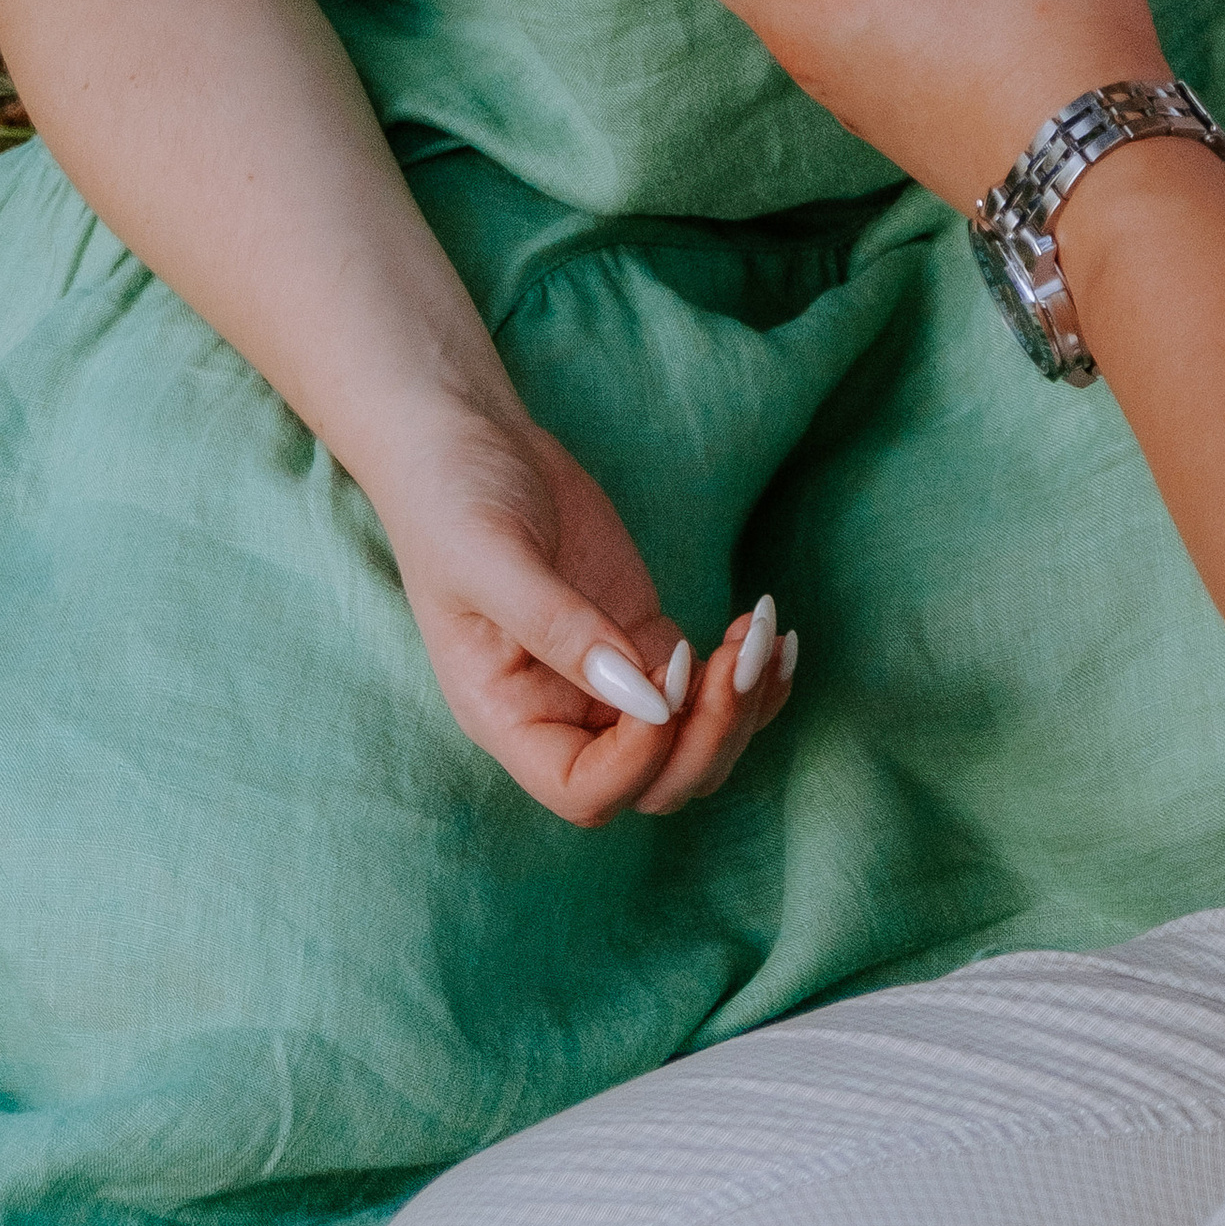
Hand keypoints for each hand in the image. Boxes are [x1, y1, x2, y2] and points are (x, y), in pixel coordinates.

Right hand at [373, 405, 795, 825]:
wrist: (465, 434)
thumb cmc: (450, 497)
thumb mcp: (488, 555)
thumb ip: (559, 628)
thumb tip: (648, 699)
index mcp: (507, 715)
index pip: (585, 791)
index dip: (641, 756)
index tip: (667, 668)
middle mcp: (559, 715)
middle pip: (655, 781)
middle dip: (711, 731)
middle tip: (739, 651)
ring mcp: (607, 680)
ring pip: (691, 745)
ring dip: (740, 706)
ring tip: (763, 634)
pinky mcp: (640, 636)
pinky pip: (703, 689)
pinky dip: (748, 676)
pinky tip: (774, 633)